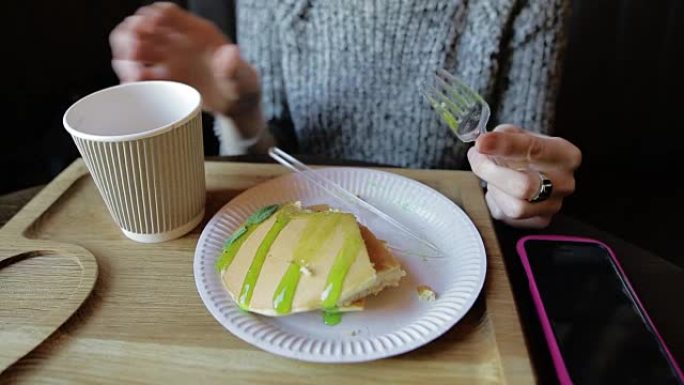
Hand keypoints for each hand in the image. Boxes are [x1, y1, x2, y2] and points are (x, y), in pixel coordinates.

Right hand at [109, 2, 260, 118]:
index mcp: (197, 33)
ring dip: (125, 56)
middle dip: (131, 36)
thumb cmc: (244, 87)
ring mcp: (168, 59)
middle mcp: (178, 41)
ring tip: (133, 76)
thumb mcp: (244, 78)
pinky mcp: (163, 78)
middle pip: (142, 26)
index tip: (146, 31)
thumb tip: (229, 53)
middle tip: (134, 56)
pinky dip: (131, 77)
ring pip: (134, 46)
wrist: (238, 106)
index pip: (167, 12)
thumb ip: (235, 67)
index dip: (151, 17)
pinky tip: (135, 86)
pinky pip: (138, 72)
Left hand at [467, 124, 581, 227]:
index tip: (481, 143)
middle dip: (491, 172)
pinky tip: (500, 190)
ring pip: (515, 207)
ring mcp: (554, 205)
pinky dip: (497, 201)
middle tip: (476, 158)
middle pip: (523, 186)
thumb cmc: (526, 150)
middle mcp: (564, 183)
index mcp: (565, 155)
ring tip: (493, 177)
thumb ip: (502, 136)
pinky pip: (507, 216)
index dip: (503, 145)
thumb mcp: (518, 133)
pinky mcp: (540, 221)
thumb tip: (483, 144)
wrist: (536, 169)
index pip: (533, 149)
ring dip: (495, 189)